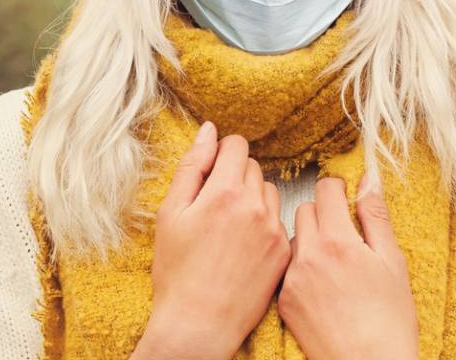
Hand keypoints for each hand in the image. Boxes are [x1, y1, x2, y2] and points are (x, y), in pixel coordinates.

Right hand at [132, 121, 290, 359]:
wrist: (198, 324)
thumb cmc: (177, 271)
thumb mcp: (171, 213)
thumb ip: (191, 166)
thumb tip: (209, 131)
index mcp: (224, 192)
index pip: (236, 146)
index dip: (220, 154)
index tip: (210, 173)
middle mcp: (255, 206)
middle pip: (253, 167)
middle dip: (234, 177)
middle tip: (213, 206)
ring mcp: (274, 230)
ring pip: (269, 191)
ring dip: (252, 198)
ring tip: (229, 227)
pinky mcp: (284, 251)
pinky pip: (278, 220)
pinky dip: (263, 224)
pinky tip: (244, 246)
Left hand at [277, 171, 418, 359]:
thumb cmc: (389, 319)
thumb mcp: (392, 261)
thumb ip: (375, 215)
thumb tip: (368, 179)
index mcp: (338, 241)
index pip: (325, 189)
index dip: (339, 190)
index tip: (346, 200)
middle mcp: (308, 256)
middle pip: (305, 209)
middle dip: (324, 214)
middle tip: (344, 236)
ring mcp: (291, 279)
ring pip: (294, 238)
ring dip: (310, 241)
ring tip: (333, 265)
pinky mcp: (283, 301)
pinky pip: (287, 268)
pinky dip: (300, 268)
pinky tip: (321, 286)